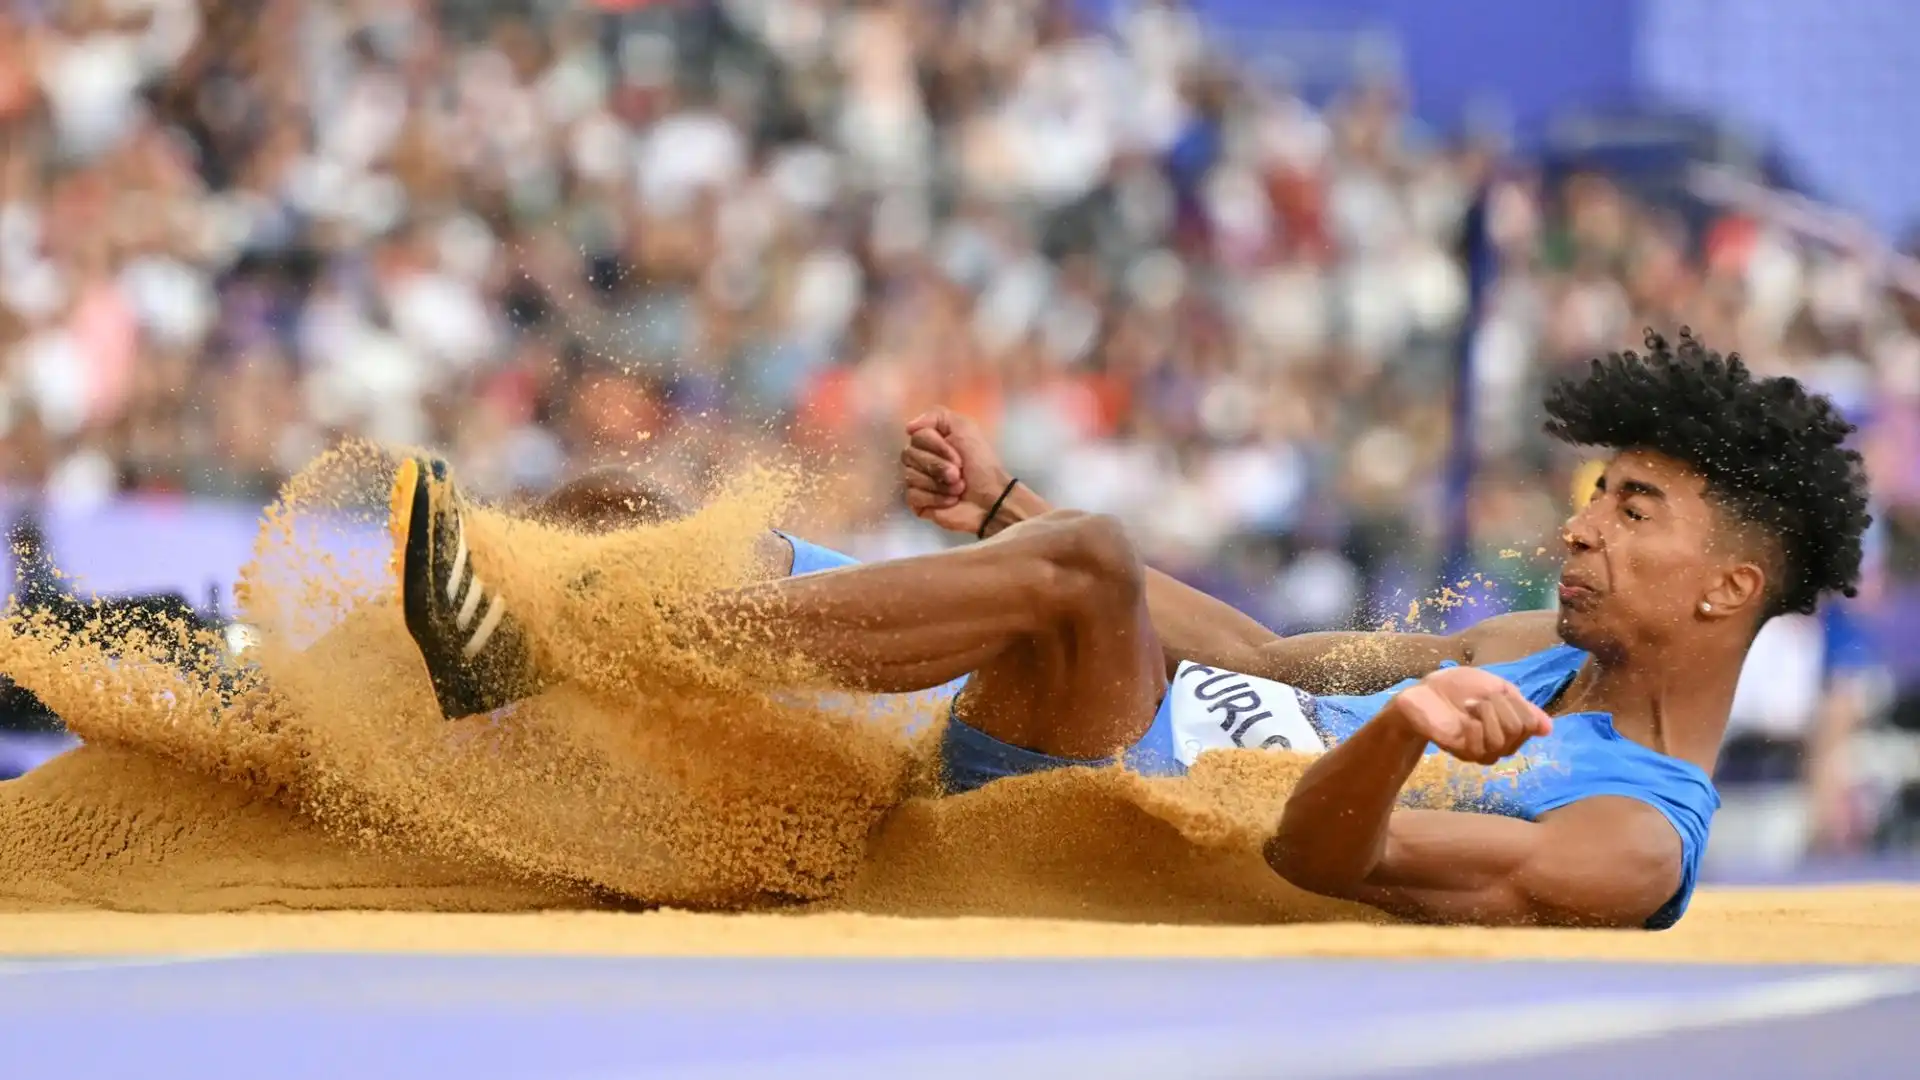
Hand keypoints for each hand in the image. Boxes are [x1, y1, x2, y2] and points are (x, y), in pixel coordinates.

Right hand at [899, 407, 1014, 535]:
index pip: (916, 437)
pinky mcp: (917, 503)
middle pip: (909, 456)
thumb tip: (908, 428)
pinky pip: (913, 496)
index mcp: (929, 441)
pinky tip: (951, 500)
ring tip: (958, 488)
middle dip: (938, 466)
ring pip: (910, 476)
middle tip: (958, 473)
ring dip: (939, 484)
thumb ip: (937, 416)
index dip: (937, 446)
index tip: (958, 456)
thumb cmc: (981, 463)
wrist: (992, 498)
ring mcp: (916, 482)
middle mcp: (919, 459)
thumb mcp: (965, 428)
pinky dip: (935, 498)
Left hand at [1389, 666, 1552, 765]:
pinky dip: (1474, 724)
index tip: (1496, 692)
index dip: (1517, 703)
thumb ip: (1524, 707)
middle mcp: (1501, 744)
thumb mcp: (1498, 688)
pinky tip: (1462, 715)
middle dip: (1500, 704)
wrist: (1425, 691)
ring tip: (1469, 705)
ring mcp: (1482, 751)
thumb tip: (1548, 729)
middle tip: (1479, 698)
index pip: (1533, 724)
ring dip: (1485, 713)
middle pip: (1518, 729)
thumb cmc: (1460, 687)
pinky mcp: (1464, 753)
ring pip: (1502, 739)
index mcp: (1511, 728)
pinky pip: (1482, 746)